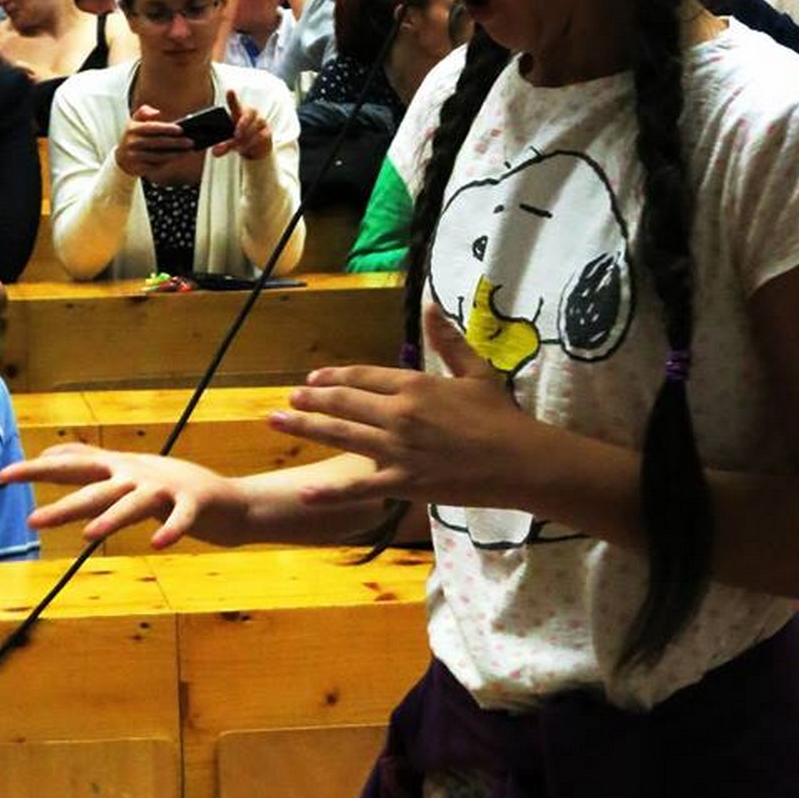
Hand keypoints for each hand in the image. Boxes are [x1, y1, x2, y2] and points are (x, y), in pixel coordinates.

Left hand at [0, 444, 248, 548]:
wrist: (232, 501)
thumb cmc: (175, 488)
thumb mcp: (131, 471)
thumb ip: (93, 461)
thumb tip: (51, 453)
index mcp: (122, 468)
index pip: (74, 465)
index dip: (39, 470)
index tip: (4, 476)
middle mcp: (140, 474)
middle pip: (96, 489)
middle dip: (64, 503)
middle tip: (31, 520)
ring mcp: (169, 488)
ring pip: (134, 503)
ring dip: (112, 518)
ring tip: (89, 535)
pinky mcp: (196, 505)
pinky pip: (181, 519)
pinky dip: (171, 529)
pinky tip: (158, 544)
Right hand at [115, 103, 191, 177]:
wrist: (122, 158)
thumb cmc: (133, 136)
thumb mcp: (134, 121)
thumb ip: (144, 112)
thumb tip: (157, 112)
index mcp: (132, 129)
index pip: (152, 127)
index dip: (167, 128)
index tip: (181, 130)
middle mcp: (132, 143)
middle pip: (158, 143)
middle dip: (176, 143)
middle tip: (190, 141)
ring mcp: (134, 156)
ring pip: (159, 156)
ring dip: (175, 154)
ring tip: (188, 151)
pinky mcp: (138, 168)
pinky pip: (156, 166)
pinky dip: (168, 162)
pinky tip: (178, 158)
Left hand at [212, 89, 271, 160]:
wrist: (256, 149)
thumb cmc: (240, 139)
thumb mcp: (230, 143)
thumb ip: (223, 146)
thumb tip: (215, 152)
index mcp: (238, 114)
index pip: (235, 104)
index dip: (232, 97)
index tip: (230, 91)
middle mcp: (251, 115)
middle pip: (251, 111)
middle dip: (243, 123)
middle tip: (236, 135)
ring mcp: (261, 122)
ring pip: (257, 125)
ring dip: (247, 136)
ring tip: (239, 146)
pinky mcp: (267, 132)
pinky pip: (262, 135)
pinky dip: (254, 142)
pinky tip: (247, 147)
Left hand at [268, 305, 534, 515]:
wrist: (521, 460)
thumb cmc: (500, 416)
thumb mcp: (475, 370)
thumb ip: (447, 339)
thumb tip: (429, 305)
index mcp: (413, 385)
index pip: (362, 376)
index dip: (334, 377)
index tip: (313, 379)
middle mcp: (398, 414)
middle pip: (343, 403)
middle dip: (310, 401)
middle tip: (286, 401)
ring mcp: (398, 450)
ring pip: (341, 436)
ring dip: (306, 428)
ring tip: (277, 423)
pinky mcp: (404, 483)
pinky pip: (360, 487)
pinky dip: (331, 491)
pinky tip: (305, 492)